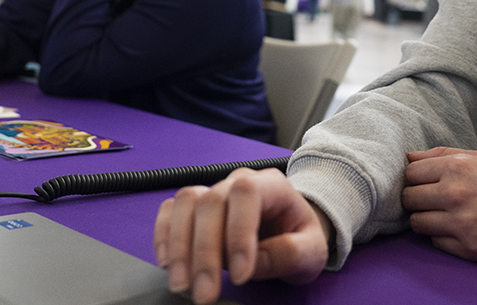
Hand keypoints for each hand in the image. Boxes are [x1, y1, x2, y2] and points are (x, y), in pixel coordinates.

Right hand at [154, 168, 329, 304]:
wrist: (290, 231)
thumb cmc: (300, 238)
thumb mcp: (313, 250)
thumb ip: (291, 254)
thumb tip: (255, 262)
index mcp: (272, 186)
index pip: (247, 195)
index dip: (238, 234)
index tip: (241, 276)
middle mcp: (238, 182)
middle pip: (210, 202)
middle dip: (205, 252)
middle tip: (205, 293)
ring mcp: (214, 191)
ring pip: (186, 204)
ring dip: (179, 246)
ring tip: (182, 285)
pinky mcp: (195, 207)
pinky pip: (170, 211)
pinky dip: (164, 236)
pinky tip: (167, 264)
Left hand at [402, 147, 476, 263]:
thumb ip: (441, 154)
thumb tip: (409, 158)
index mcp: (456, 167)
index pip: (411, 173)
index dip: (417, 177)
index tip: (425, 182)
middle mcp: (455, 194)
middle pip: (409, 199)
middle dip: (417, 198)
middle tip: (431, 199)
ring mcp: (461, 223)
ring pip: (417, 223)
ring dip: (426, 219)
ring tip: (443, 215)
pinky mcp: (468, 247)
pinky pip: (436, 242)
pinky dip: (442, 236)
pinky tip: (458, 228)